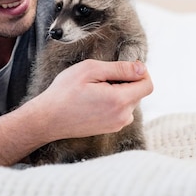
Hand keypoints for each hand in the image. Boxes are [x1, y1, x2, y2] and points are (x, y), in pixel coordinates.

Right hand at [31, 59, 152, 141]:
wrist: (48, 118)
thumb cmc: (65, 92)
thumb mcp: (90, 70)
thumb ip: (120, 68)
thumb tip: (141, 69)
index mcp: (120, 101)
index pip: (147, 84)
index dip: (139, 71)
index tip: (121, 67)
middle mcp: (122, 116)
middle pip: (138, 92)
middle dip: (125, 81)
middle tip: (100, 79)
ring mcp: (116, 125)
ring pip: (129, 101)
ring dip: (119, 92)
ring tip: (94, 90)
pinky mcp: (109, 128)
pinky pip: (120, 111)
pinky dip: (112, 102)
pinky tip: (93, 100)